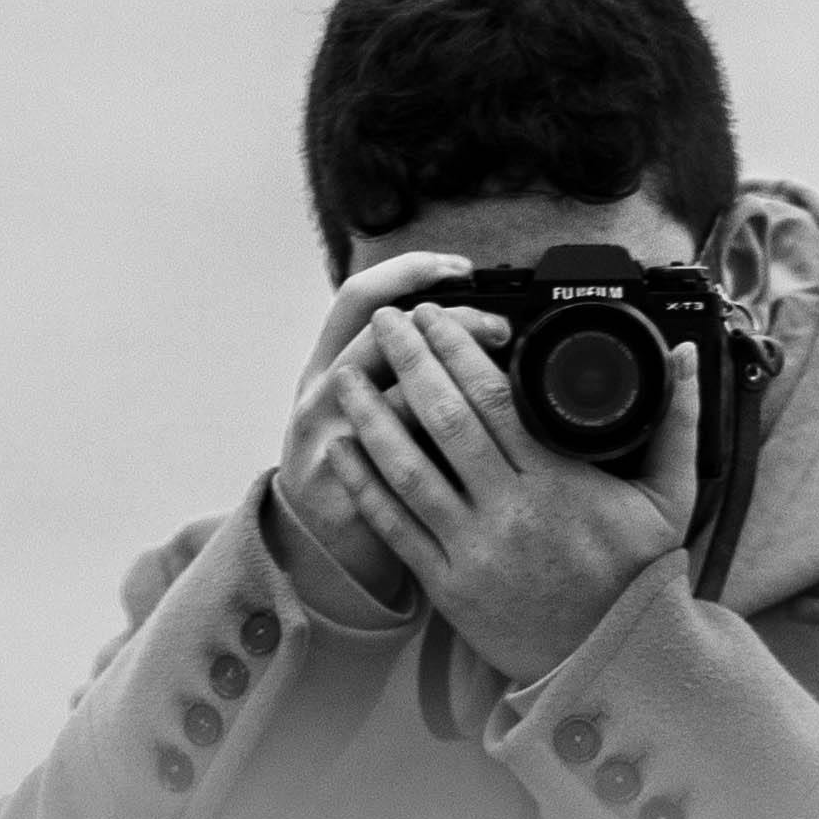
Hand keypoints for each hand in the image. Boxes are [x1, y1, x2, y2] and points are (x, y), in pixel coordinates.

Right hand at [275, 251, 470, 610]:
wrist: (318, 550)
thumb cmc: (356, 467)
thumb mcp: (363, 405)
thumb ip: (400, 369)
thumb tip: (471, 327)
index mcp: (326, 364)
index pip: (357, 296)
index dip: (407, 273)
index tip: (458, 269)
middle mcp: (319, 394)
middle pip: (377, 336)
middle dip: (446, 324)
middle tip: (500, 326)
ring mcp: (325, 440)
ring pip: (389, 396)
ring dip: (450, 383)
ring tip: (500, 376)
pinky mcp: (343, 487)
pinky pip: (397, 459)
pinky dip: (443, 447)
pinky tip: (485, 441)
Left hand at [323, 292, 697, 690]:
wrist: (611, 663)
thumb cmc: (637, 578)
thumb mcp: (672, 499)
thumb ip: (677, 423)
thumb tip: (689, 355)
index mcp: (558, 483)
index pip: (496, 399)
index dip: (457, 350)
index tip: (435, 315)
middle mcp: (510, 512)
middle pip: (446, 420)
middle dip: (410, 362)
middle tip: (388, 323)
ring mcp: (473, 551)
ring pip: (408, 469)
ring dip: (371, 416)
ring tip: (349, 375)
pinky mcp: (447, 586)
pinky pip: (394, 527)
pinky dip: (362, 485)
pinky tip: (341, 448)